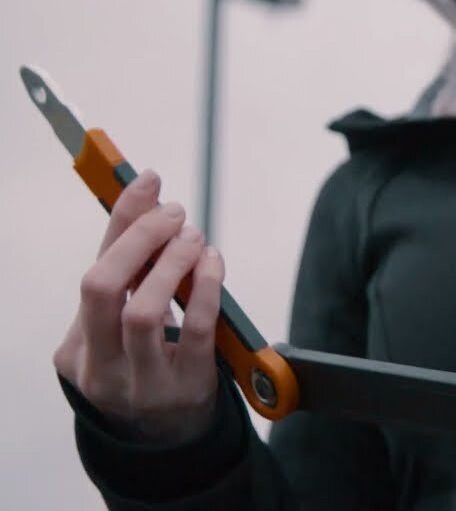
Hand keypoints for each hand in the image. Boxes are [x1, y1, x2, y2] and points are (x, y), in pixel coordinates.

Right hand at [52, 170, 225, 445]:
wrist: (167, 439)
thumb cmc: (145, 369)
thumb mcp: (123, 328)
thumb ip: (131, 274)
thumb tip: (148, 200)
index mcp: (76, 349)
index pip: (94, 274)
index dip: (121, 223)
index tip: (147, 182)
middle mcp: (101, 368)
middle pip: (101, 289)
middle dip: (139, 239)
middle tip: (174, 213)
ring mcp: (142, 383)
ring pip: (144, 312)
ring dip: (173, 263)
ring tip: (193, 238)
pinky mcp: (187, 388)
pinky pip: (197, 330)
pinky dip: (207, 287)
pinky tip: (213, 263)